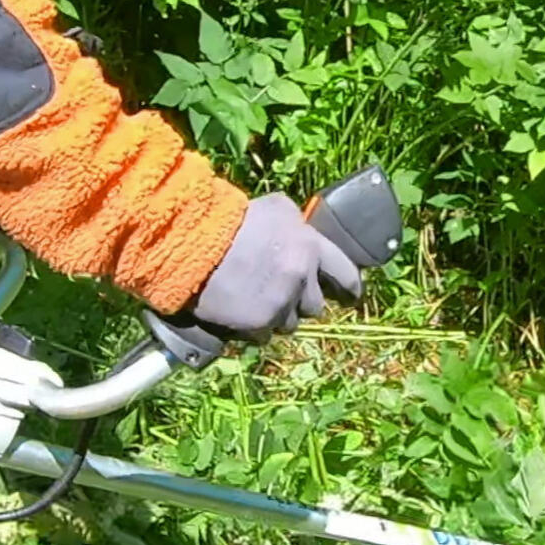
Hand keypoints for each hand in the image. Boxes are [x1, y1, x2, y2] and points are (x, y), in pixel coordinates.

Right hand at [190, 194, 362, 341]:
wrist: (194, 242)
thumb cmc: (231, 218)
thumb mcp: (274, 208)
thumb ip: (296, 225)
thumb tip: (302, 233)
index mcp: (310, 246)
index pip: (345, 272)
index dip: (349, 287)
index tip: (351, 296)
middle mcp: (301, 277)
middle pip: (315, 305)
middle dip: (299, 301)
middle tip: (279, 293)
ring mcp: (281, 302)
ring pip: (290, 323)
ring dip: (277, 316)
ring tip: (253, 301)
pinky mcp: (259, 323)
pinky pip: (263, 336)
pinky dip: (253, 328)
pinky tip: (238, 312)